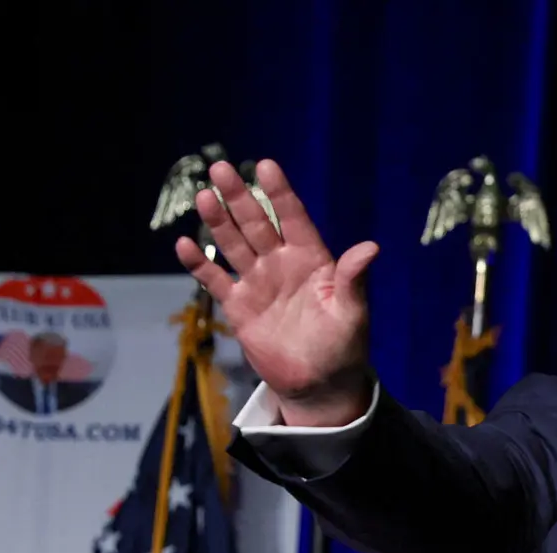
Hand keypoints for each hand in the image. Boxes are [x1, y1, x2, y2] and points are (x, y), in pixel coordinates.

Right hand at [176, 160, 377, 426]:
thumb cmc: (343, 346)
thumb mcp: (352, 312)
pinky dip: (199, 265)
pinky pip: (216, 280)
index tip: (265, 165)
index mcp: (312, 260)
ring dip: (218, 221)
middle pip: (256, 223)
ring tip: (204, 196)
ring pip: (233, 244)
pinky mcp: (239, 306)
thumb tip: (371, 247)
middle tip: (220, 168)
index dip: (280, 193)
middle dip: (239, 197)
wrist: (319, 384)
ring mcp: (258, 282)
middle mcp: (282, 264)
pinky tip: (185, 245)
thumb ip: (353, 279)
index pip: (293, 218)